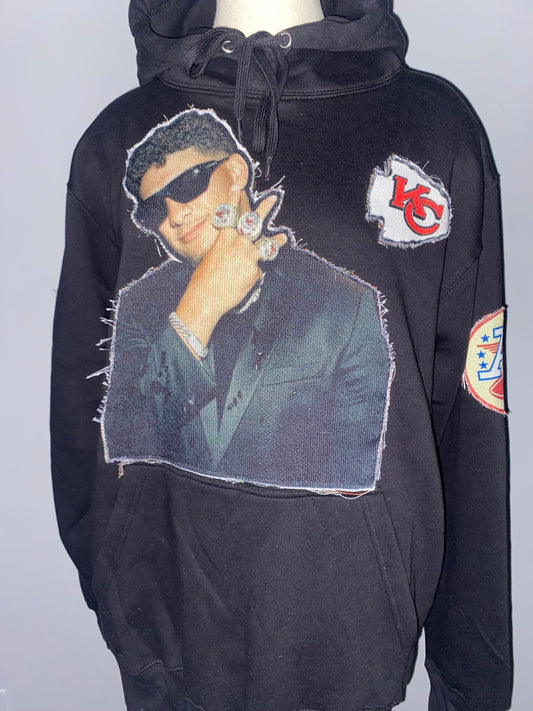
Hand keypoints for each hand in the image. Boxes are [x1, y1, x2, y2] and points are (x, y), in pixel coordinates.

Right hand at [176, 194, 286, 346]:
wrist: (206, 298)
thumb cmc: (202, 280)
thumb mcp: (211, 257)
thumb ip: (226, 250)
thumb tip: (238, 252)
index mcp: (224, 238)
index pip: (230, 214)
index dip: (233, 198)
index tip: (237, 186)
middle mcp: (239, 244)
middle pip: (255, 222)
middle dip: (265, 209)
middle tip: (273, 198)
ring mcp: (249, 257)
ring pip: (266, 245)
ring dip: (276, 240)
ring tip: (283, 236)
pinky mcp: (255, 271)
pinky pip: (257, 271)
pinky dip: (251, 276)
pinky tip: (241, 282)